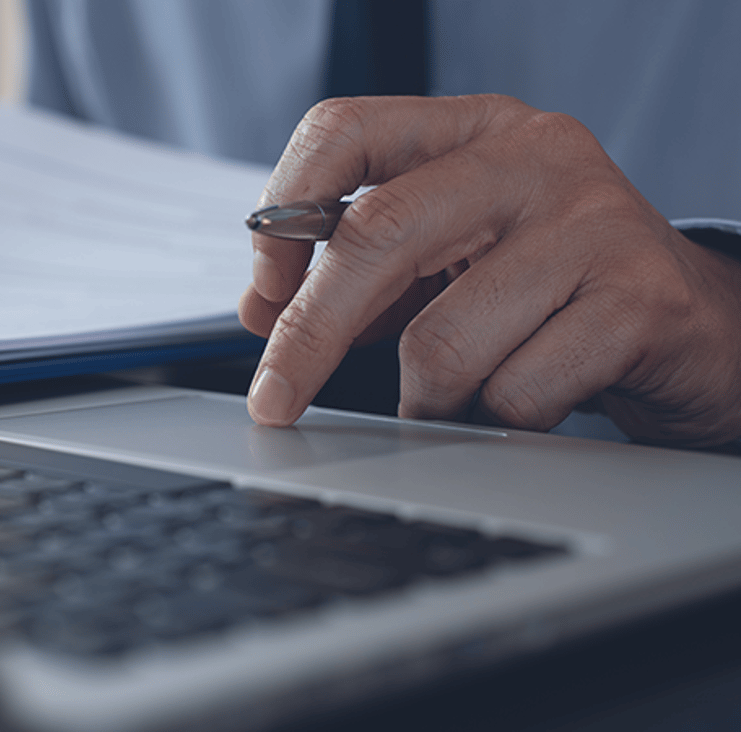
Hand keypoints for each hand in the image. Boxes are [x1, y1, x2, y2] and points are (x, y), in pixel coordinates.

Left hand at [238, 94, 740, 447]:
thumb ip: (365, 271)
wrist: (696, 329)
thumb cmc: (553, 292)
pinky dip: (496, 418)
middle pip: (376, 235)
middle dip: (309, 334)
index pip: (343, 130)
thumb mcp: (451, 258)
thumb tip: (266, 310)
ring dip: (424, 396)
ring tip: (455, 396)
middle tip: (276, 400)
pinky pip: (514, 390)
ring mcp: (592, 222)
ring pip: (440, 338)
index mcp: (474, 130)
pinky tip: (523, 402)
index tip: (263, 295)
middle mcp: (534, 155)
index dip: (282, 214)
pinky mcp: (638, 299)